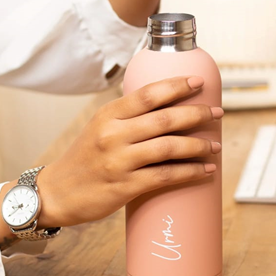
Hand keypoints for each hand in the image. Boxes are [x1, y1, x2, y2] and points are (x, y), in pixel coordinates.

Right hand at [35, 76, 222, 227]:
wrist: (57, 193)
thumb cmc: (84, 158)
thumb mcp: (99, 127)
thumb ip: (128, 117)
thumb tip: (167, 107)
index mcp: (108, 114)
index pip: (148, 94)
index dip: (177, 86)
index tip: (199, 82)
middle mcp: (113, 134)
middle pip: (165, 118)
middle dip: (197, 113)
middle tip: (218, 113)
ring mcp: (119, 160)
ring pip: (168, 146)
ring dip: (198, 145)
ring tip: (216, 145)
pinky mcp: (124, 186)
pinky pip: (164, 176)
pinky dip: (189, 172)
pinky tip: (205, 170)